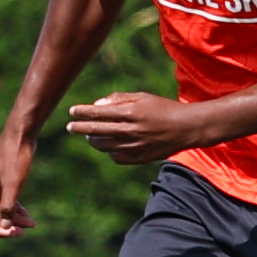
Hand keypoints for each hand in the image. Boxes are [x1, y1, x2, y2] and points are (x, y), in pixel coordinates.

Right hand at [0, 131, 38, 236]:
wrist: (20, 135)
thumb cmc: (15, 158)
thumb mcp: (13, 185)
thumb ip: (7, 207)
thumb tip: (5, 226)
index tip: (16, 233)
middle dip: (9, 225)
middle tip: (27, 229)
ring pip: (1, 210)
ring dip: (15, 219)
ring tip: (32, 223)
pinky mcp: (2, 182)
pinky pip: (6, 202)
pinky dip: (16, 209)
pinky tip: (27, 214)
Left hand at [65, 92, 202, 163]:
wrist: (186, 128)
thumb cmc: (162, 108)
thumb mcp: (142, 97)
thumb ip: (119, 99)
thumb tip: (97, 105)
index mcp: (132, 112)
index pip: (100, 112)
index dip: (83, 112)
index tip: (72, 111)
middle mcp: (132, 130)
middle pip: (98, 130)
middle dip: (80, 128)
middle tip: (70, 127)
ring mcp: (135, 146)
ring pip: (105, 146)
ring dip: (94, 140)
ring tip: (91, 136)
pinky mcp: (140, 158)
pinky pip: (117, 157)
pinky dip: (111, 151)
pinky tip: (110, 146)